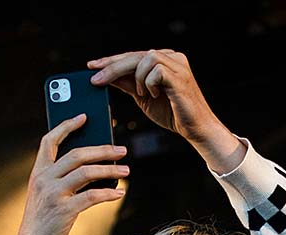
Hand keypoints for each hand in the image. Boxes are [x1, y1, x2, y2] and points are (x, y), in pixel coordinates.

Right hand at [4, 113, 127, 234]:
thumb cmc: (43, 224)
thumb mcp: (46, 197)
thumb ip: (62, 181)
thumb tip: (96, 168)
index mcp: (38, 173)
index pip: (49, 141)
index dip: (66, 126)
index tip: (83, 116)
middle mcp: (43, 180)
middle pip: (77, 154)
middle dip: (102, 149)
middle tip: (122, 150)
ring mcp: (53, 195)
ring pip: (86, 172)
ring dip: (110, 169)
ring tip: (126, 169)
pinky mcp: (64, 211)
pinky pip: (92, 196)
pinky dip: (108, 193)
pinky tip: (119, 193)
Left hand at [88, 50, 245, 173]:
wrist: (194, 129)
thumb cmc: (171, 113)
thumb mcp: (143, 97)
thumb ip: (128, 84)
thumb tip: (106, 77)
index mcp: (163, 60)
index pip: (133, 56)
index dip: (111, 60)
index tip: (91, 66)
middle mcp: (172, 57)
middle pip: (135, 55)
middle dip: (113, 67)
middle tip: (95, 79)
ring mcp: (178, 64)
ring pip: (145, 58)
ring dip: (137, 78)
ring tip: (142, 94)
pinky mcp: (180, 76)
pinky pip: (155, 71)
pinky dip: (149, 84)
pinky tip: (154, 95)